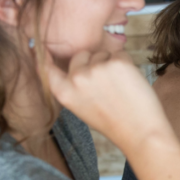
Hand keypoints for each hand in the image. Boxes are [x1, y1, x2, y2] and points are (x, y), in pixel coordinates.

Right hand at [44, 50, 170, 152]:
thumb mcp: (82, 107)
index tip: (39, 46)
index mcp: (63, 92)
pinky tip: (130, 84)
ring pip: (103, 53)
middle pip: (81, 55)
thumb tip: (74, 64)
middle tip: (107, 86)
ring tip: (120, 89)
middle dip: (93, 62)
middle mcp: (76, 78)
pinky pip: (120, 54)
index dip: (44, 56)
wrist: (140, 133)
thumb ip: (74, 86)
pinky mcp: (116, 63)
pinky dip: (127, 64)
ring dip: (112, 64)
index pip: (45, 67)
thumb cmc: (113, 122)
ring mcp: (96, 69)